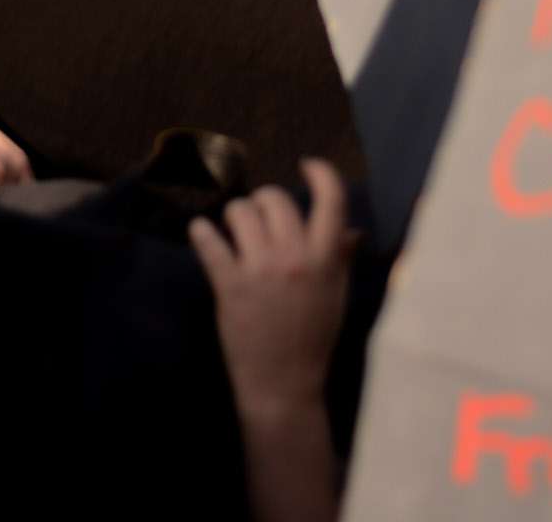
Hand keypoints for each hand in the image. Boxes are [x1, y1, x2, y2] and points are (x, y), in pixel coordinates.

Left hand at [190, 161, 353, 420]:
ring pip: (240, 212)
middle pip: (275, 198)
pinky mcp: (229, 285)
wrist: (284, 386)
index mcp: (326, 258)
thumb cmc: (313, 338)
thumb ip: (341, 258)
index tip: (306, 166)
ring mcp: (260, 270)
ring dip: (235, 216)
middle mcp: (294, 257)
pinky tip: (203, 234)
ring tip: (235, 231)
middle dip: (265, 202)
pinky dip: (202, 233)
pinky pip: (208, 242)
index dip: (320, 172)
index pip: (331, 198)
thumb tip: (350, 229)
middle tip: (261, 218)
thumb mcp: (336, 296)